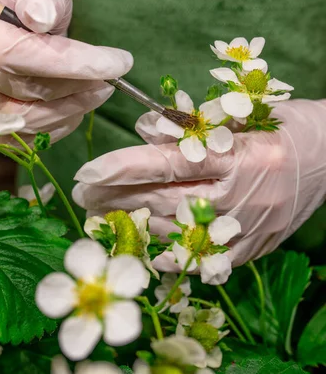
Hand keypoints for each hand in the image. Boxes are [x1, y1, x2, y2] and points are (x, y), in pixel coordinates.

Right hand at [0, 0, 132, 141]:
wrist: (2, 28)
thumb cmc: (23, 2)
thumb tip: (41, 18)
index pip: (16, 54)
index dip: (70, 63)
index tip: (118, 61)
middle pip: (24, 92)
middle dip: (77, 85)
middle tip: (112, 76)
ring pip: (28, 121)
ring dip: (74, 107)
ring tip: (102, 89)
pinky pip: (30, 138)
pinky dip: (62, 124)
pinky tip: (79, 104)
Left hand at [73, 100, 325, 267]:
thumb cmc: (289, 126)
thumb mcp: (246, 112)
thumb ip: (196, 125)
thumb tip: (147, 132)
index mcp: (239, 156)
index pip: (170, 164)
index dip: (125, 169)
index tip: (89, 172)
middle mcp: (242, 196)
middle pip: (165, 201)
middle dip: (117, 199)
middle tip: (83, 197)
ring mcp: (248, 228)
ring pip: (179, 233)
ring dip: (136, 227)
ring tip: (103, 219)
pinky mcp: (253, 248)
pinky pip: (205, 260)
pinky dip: (173, 256)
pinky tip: (145, 250)